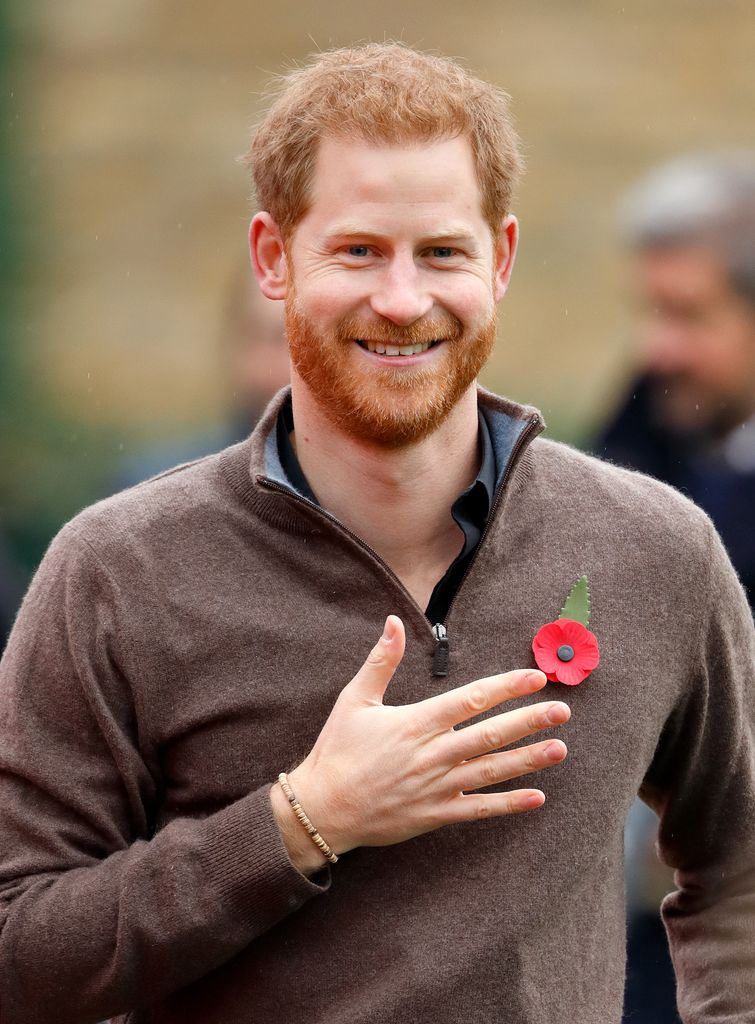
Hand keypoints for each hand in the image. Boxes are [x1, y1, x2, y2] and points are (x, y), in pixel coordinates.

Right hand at [273, 615, 569, 872]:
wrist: (322, 809)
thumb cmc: (337, 751)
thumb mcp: (354, 700)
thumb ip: (380, 661)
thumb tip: (392, 621)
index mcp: (416, 722)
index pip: (470, 700)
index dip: (505, 687)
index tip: (534, 677)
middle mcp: (432, 754)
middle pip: (490, 734)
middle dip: (529, 721)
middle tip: (562, 710)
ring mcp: (437, 787)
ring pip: (491, 771)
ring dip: (528, 759)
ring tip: (560, 748)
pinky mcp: (436, 814)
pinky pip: (479, 810)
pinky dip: (508, 804)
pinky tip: (537, 797)